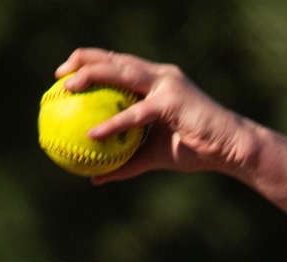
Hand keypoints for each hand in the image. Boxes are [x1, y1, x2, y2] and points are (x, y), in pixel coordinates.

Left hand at [55, 49, 257, 182]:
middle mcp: (159, 75)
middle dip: (84, 60)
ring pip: (121, 73)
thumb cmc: (195, 150)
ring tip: (67, 88)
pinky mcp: (171, 100)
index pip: (118, 65)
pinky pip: (135, 113)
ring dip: (92, 76)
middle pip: (115, 59)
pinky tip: (93, 132)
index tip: (65, 76)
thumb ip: (124, 163)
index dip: (91, 64)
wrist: (228, 150)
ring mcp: (166, 84)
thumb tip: (94, 177)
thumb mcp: (152, 157)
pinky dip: (113, 122)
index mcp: (155, 82)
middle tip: (58, 74)